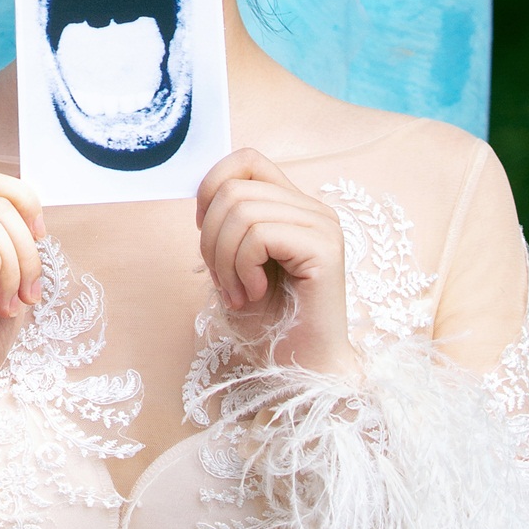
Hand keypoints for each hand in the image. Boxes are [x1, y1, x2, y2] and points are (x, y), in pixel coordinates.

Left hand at [195, 146, 355, 376]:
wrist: (300, 369)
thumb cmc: (269, 323)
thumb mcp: (234, 263)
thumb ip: (228, 223)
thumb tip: (205, 196)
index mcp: (294, 207)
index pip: (246, 159)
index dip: (211, 187)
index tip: (204, 231)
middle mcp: (314, 210)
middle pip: (234, 189)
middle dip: (211, 239)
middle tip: (224, 281)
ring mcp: (323, 227)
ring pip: (242, 211)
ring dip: (225, 259)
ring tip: (239, 293)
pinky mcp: (325, 249)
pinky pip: (259, 234)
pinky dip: (242, 268)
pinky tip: (254, 293)